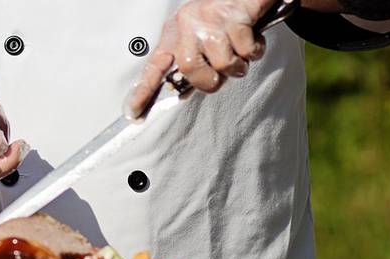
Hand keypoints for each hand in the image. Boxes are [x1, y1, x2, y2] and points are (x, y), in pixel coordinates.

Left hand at [126, 0, 272, 116]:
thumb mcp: (202, 36)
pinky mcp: (234, 15)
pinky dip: (255, 50)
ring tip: (241, 50)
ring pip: (223, 63)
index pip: (155, 65)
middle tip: (221, 74)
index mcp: (176, 31)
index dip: (144, 90)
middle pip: (189, 69)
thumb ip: (193, 62)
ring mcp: (210, 18)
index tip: (134, 112)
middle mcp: (188, 23)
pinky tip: (253, 36)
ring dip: (238, 65)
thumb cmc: (227, 17)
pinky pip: (246, 50)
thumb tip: (183, 92)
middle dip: (209, 81)